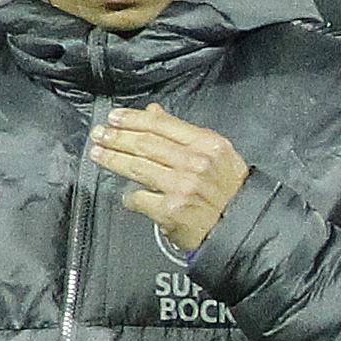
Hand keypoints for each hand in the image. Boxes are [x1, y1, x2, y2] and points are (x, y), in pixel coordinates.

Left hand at [92, 105, 252, 254]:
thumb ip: (182, 133)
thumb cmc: (229, 192)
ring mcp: (182, 187)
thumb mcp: (216, 154)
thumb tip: (153, 112)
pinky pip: (139, 198)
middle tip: (99, 135)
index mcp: (207, 145)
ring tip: (98, 154)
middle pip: (145, 144)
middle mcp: (195, 163)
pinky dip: (129, 197)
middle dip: (116, 138)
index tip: (114, 117)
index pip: (161, 125)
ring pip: (137, 167)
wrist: (242, 228)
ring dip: (113, 159)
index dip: (132, 119)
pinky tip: (126, 195)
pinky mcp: (171, 210)